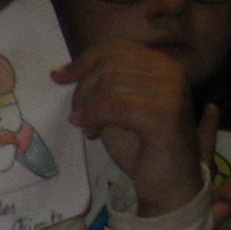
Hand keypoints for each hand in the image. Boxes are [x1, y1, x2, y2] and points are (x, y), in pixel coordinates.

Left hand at [53, 45, 207, 219]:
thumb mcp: (117, 108)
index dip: (81, 61)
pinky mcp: (166, 115)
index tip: (59, 77)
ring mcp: (171, 91)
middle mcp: (170, 71)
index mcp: (160, 64)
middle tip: (77, 114)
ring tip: (86, 126)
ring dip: (88, 106)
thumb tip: (67, 71)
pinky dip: (95, 116)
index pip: (112, 48)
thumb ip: (102, 86)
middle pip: (107, 64)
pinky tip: (89, 129)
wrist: (170, 182)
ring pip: (110, 83)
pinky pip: (117, 106)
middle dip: (83, 89)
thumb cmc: (142, 146)